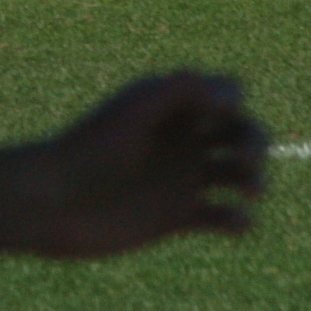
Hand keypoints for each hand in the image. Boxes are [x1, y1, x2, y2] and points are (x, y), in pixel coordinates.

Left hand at [27, 72, 266, 259]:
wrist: (53, 202)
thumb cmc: (89, 148)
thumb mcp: (135, 108)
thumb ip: (181, 89)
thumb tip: (232, 95)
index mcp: (169, 106)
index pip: (223, 92)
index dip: (231, 99)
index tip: (212, 114)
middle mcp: (180, 140)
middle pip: (241, 131)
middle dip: (255, 139)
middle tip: (244, 157)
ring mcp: (181, 179)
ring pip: (239, 174)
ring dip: (257, 178)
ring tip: (250, 189)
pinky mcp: (178, 217)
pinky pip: (225, 217)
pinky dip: (241, 221)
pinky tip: (235, 221)